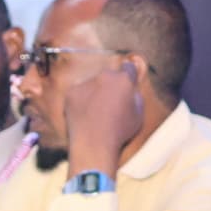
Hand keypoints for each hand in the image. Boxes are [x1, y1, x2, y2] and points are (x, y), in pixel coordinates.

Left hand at [59, 54, 146, 175]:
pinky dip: (81, 101)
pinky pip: (78, 93)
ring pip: (92, 84)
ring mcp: (87, 83)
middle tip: (109, 103)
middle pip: (109, 75)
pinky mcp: (71, 92)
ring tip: (95, 113)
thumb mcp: (138, 114)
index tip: (126, 80)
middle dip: (111, 85)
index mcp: (124, 79)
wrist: (93, 143)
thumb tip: (130, 89)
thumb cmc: (120, 132)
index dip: (128, 73)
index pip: (128, 67)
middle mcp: (105, 76)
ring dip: (95, 93)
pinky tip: (84, 116)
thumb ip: (135, 96)